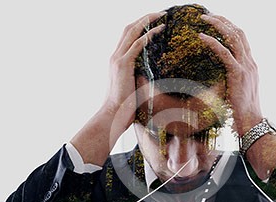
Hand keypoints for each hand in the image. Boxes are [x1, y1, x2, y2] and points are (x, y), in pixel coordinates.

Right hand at [104, 12, 164, 130]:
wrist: (114, 114)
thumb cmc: (125, 106)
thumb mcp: (133, 87)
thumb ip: (140, 77)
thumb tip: (153, 76)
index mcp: (116, 60)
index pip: (127, 35)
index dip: (140, 25)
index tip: (154, 21)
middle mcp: (115, 56)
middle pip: (128, 28)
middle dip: (144, 18)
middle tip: (160, 13)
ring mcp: (117, 59)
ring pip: (132, 31)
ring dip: (147, 21)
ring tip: (162, 16)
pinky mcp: (123, 65)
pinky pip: (136, 45)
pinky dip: (148, 35)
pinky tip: (159, 30)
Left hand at [199, 15, 275, 179]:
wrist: (251, 123)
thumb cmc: (242, 113)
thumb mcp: (237, 92)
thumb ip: (230, 81)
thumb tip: (215, 79)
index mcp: (251, 65)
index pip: (241, 39)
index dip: (229, 28)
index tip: (217, 22)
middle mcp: (250, 63)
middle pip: (239, 33)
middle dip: (223, 20)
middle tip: (208, 15)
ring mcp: (246, 67)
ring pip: (234, 37)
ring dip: (218, 25)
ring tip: (204, 19)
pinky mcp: (238, 74)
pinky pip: (225, 53)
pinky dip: (213, 42)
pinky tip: (202, 37)